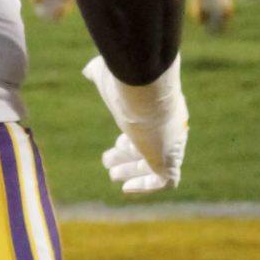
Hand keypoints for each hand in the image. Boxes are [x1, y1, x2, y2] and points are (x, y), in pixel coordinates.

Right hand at [83, 56, 187, 192]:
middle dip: (128, 156)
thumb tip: (88, 71)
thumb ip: (99, 74)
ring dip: (133, 171)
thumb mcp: (108, 76)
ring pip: (155, 164)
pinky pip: (165, 181)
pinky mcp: (170, 162)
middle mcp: (170, 126)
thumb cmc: (127, 83)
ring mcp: (172, 145)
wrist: (147, 94)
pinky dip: (146, 186)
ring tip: (112, 175)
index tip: (117, 143)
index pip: (150, 126)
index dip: (131, 136)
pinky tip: (128, 188)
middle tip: (108, 163)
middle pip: (151, 145)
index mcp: (161, 106)